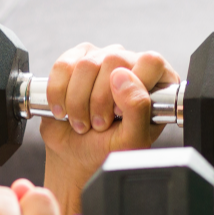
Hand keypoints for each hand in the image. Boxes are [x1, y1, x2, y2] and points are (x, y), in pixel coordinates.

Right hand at [41, 44, 179, 193]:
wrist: (75, 156)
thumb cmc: (108, 149)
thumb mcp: (133, 139)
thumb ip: (138, 109)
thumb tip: (122, 77)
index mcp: (155, 81)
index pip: (151, 62)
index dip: (134, 86)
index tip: (120, 113)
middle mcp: (130, 64)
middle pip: (115, 60)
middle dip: (100, 100)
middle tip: (98, 124)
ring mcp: (101, 58)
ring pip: (87, 65)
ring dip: (78, 103)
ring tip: (82, 121)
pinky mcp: (74, 60)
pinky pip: (63, 67)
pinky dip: (58, 94)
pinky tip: (65, 111)